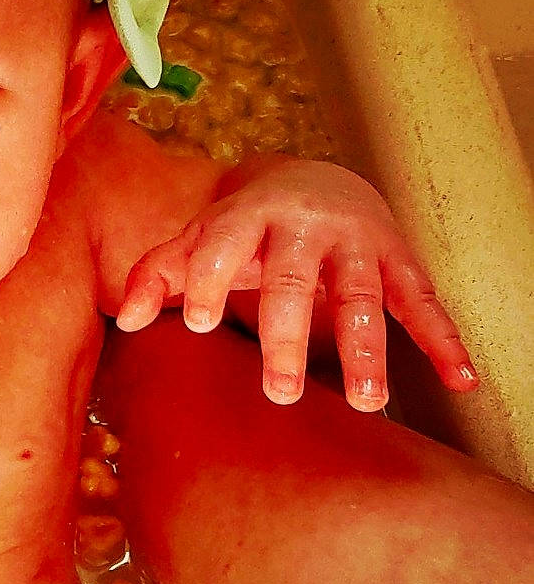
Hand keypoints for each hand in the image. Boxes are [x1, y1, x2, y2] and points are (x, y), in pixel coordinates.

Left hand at [115, 159, 475, 410]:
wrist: (314, 180)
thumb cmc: (243, 228)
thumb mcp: (197, 240)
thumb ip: (158, 274)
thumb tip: (125, 319)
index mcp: (249, 217)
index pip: (224, 247)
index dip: (210, 280)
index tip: (198, 323)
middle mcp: (307, 226)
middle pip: (297, 281)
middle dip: (289, 335)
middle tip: (279, 394)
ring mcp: (358, 243)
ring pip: (365, 296)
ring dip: (368, 350)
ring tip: (368, 403)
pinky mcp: (398, 260)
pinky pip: (424, 303)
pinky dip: (442, 341)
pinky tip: (458, 379)